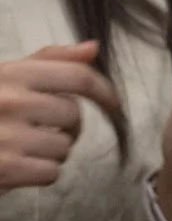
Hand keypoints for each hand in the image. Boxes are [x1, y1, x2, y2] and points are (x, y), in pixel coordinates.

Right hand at [0, 41, 117, 191]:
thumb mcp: (3, 77)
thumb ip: (47, 62)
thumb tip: (92, 48)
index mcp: (8, 73)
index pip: (76, 77)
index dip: (103, 91)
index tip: (112, 104)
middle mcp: (9, 100)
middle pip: (73, 116)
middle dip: (65, 126)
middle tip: (39, 128)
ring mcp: (7, 136)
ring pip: (64, 147)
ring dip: (51, 151)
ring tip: (21, 145)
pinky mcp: (7, 169)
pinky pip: (52, 172)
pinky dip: (39, 172)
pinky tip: (17, 164)